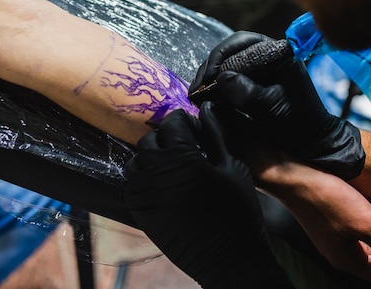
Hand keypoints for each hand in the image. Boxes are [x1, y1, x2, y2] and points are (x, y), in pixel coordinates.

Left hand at [123, 103, 290, 288]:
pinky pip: (131, 186)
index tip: (195, 128)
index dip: (185, 121)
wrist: (230, 260)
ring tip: (171, 165)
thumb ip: (216, 135)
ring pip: (135, 162)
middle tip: (184, 147)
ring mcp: (145, 196)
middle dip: (165, 138)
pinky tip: (162, 184)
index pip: (172, 123)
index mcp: (184, 160)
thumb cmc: (239, 212)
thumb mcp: (233, 167)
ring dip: (150, 158)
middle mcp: (157, 175)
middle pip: (149, 140)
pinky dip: (142, 179)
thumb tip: (206, 110)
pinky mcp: (140, 214)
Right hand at [189, 31, 364, 179]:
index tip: (209, 79)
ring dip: (210, 76)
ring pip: (226, 62)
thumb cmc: (294, 122)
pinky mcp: (252, 80)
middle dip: (211, 67)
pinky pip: (229, 75)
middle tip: (197, 88)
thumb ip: (246, 91)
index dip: (220, 58)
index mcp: (277, 51)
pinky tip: (206, 95)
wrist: (308, 141)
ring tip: (197, 93)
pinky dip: (216, 84)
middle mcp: (266, 53)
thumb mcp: (269, 107)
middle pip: (230, 50)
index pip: (240, 43)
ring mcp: (258, 66)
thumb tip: (221, 79)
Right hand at [253, 152, 370, 282]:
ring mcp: (332, 235)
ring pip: (366, 237)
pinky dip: (365, 215)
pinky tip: (365, 200)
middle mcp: (338, 251)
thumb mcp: (366, 224)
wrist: (296, 179)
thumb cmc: (329, 201)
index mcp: (346, 260)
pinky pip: (354, 225)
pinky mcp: (328, 220)